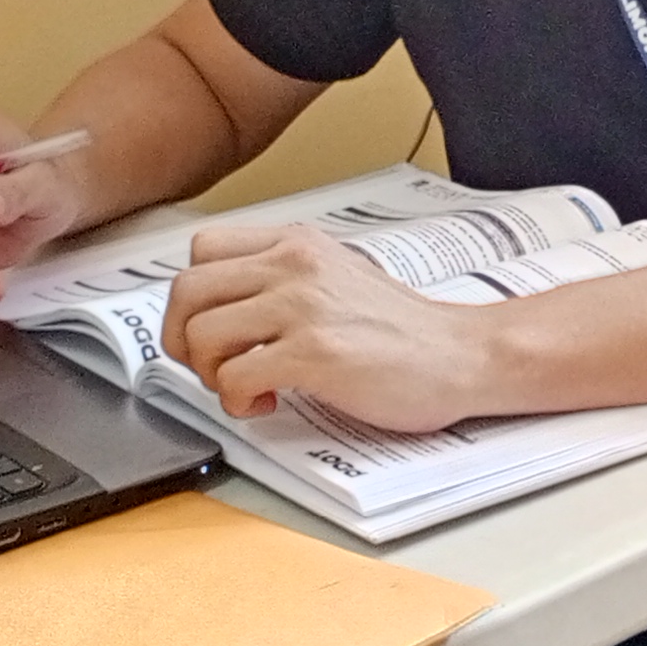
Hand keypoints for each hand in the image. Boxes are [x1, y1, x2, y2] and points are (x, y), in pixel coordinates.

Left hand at [163, 223, 496, 432]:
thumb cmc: (403, 330)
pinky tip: (269, 402)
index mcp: (297, 243)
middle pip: (186, 292)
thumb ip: (284, 279)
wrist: (462, 355)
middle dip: (184, 341)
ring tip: (247, 386)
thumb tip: (223, 308)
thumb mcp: (338, 276)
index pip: (201, 249)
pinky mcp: (315, 354)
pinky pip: (233, 376)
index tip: (212, 329)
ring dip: (210, 374)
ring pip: (200, 335)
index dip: (193, 298)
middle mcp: (295, 264)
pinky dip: (237, 400)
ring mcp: (304, 307)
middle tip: (214, 366)